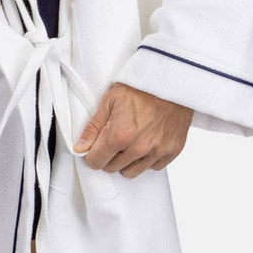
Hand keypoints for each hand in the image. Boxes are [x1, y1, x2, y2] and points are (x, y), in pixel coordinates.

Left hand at [72, 82, 193, 177]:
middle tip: (113, 138)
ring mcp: (157, 151)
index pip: (96, 162)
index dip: (92, 154)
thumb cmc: (140, 87)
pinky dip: (147, 159)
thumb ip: (93, 128)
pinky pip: (153, 167)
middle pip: (112, 168)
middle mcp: (139, 148)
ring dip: (126, 160)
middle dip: (108, 156)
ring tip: (129, 141)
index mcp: (120, 135)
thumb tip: (80, 148)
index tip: (96, 146)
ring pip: (132, 172)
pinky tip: (145, 141)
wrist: (171, 80)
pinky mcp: (172, 151)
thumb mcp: (109, 101)